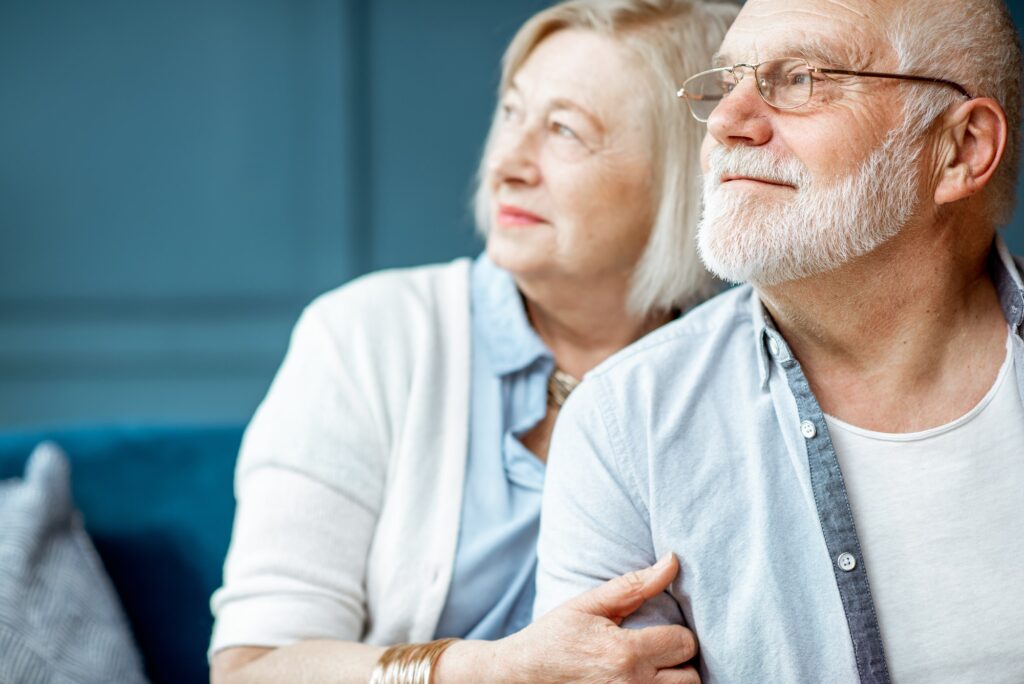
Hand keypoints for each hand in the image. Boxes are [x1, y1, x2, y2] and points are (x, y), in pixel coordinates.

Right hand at [440, 554, 698, 682]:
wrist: (520, 677)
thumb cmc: (555, 637)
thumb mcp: (588, 605)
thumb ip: (634, 586)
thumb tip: (673, 561)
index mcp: (624, 653)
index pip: (685, 643)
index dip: (677, 635)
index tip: (659, 634)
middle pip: (690, 677)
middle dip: (679, 662)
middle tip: (657, 654)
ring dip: (672, 682)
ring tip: (651, 670)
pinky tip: (641, 680)